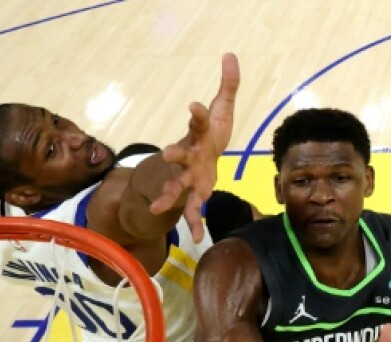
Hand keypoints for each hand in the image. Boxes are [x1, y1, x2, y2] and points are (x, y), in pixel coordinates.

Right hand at [149, 53, 239, 241]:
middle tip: (167, 153)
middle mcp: (189, 157)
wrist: (198, 161)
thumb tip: (230, 55)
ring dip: (169, 196)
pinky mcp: (195, 195)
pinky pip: (192, 211)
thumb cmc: (209, 135)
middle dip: (173, 155)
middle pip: (179, 155)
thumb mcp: (221, 110)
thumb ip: (228, 85)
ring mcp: (189, 178)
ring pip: (177, 187)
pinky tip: (200, 238)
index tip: (194, 106)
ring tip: (160, 206)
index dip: (198, 114)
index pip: (198, 122)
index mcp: (198, 136)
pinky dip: (195, 224)